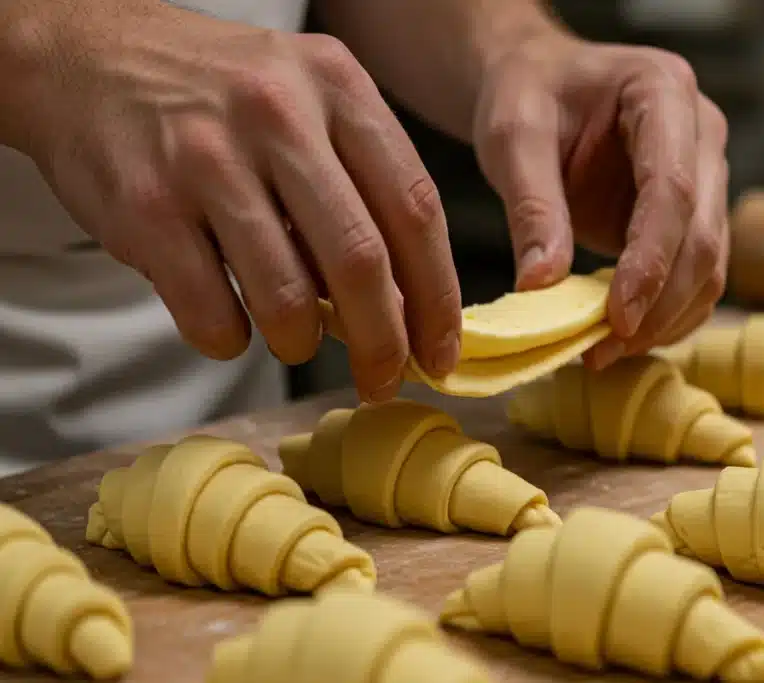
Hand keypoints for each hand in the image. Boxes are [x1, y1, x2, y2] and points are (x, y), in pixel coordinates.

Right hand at [7, 0, 460, 401]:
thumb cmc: (217, 95)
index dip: (437, 296)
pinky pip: (210, 312)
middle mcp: (278, 115)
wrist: (86, 58)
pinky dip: (230, 340)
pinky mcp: (146, 206)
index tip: (440, 352)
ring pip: (287, 296)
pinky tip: (230, 324)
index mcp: (337, 87)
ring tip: (296, 342)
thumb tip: (408, 301)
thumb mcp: (308, 99)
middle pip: (360, 260)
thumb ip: (363, 182)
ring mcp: (207, 158)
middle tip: (383, 380)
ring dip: (301, 343)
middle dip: (382, 342)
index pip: (415, 209)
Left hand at [473, 36, 728, 368]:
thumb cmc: (526, 95)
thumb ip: (532, 206)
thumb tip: (540, 286)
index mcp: (663, 91)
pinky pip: (695, 276)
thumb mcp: (514, 137)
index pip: (673, 189)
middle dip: (659, 303)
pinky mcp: (691, 214)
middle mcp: (701, 132)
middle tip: (603, 350)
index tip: (616, 317)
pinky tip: (620, 339)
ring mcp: (704, 175)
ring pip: (710, 265)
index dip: (650, 260)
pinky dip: (665, 315)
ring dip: (665, 319)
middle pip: (703, 234)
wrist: (539, 85)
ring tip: (604, 353)